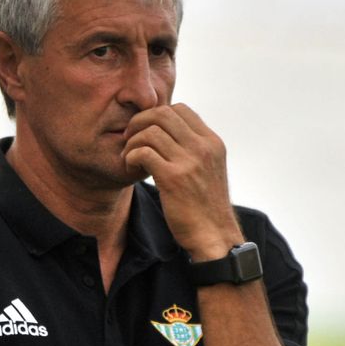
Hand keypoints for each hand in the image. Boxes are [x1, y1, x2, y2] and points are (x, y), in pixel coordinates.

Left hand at [121, 104, 241, 259]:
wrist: (214, 236)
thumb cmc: (206, 206)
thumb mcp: (210, 169)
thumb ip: (194, 149)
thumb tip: (171, 132)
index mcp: (212, 142)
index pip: (180, 109)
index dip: (157, 115)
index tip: (147, 132)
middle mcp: (204, 147)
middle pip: (163, 113)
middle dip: (140, 122)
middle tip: (130, 138)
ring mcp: (190, 161)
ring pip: (150, 131)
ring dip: (133, 142)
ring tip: (129, 157)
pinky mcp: (174, 178)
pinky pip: (143, 152)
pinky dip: (131, 157)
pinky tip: (131, 169)